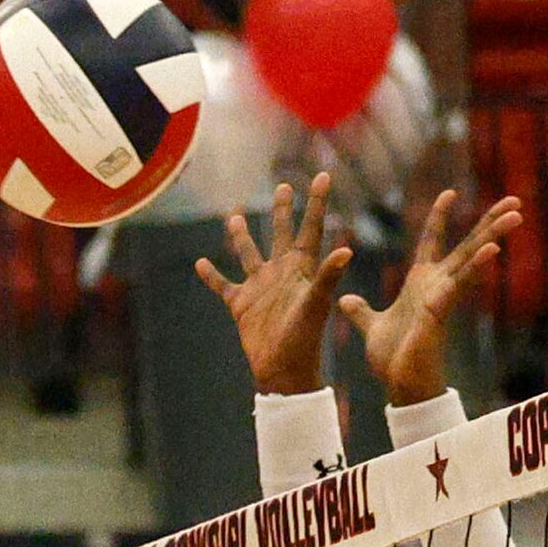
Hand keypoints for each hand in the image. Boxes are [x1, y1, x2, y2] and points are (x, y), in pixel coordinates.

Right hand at [194, 174, 353, 396]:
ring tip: (235, 216)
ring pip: (249, 254)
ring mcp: (260, 288)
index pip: (310, 228)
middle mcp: (280, 273)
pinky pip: (223, 286)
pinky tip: (201, 263)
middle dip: (283, 211)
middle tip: (284, 186)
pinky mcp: (241, 306)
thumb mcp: (316, 305)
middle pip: (282, 233)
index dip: (316, 203)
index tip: (322, 176)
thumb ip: (327, 276)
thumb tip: (347, 250)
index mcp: (301, 269)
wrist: (283, 370)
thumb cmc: (304, 340)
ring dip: (242, 237)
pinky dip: (212, 275)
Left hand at [339, 190, 522, 406]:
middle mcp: (436, 285)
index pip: (431, 241)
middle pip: (466, 245)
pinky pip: (461, 284)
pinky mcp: (441, 311)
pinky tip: (492, 248)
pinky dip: (476, 267)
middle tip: (515, 199)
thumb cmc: (392, 359)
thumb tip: (345, 300)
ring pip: (471, 259)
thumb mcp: (372, 326)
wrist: (399, 384)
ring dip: (493, 235)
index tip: (449, 193)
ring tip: (516, 213)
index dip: (439, 218)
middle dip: (489, 221)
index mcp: (421, 284)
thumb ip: (361, 311)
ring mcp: (442, 297)